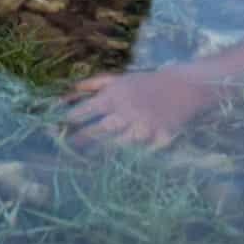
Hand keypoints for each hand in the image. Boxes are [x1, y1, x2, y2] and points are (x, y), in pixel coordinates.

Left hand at [63, 68, 214, 148]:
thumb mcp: (119, 79)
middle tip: (67, 147)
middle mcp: (128, 111)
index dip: (72, 119)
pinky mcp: (160, 138)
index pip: (88, 109)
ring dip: (102, 151)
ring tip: (87, 157)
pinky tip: (118, 164)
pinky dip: (131, 157)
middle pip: (99, 129)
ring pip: (118, 143)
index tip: (60, 126)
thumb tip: (69, 91)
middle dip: (81, 139)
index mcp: (116, 95)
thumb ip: (93, 84)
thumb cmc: (146, 83)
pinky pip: (143, 152)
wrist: (183, 87)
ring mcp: (145, 126)